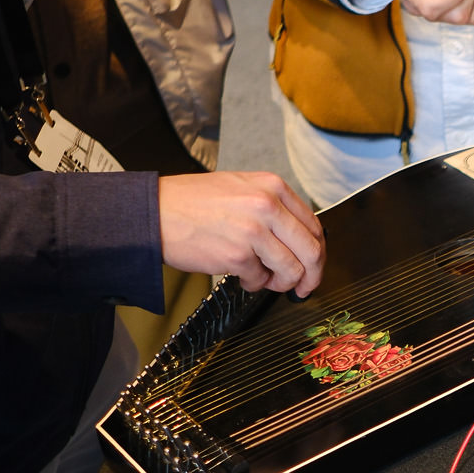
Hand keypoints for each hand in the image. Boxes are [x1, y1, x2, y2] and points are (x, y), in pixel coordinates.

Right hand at [157, 172, 325, 295]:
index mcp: (272, 186)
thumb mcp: (241, 188)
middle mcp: (267, 205)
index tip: (313, 264)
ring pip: (292, 270)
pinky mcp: (238, 255)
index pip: (313, 224)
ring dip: (281, 283)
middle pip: (311, 250)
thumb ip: (272, 207)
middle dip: (312, 275)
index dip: (317, 251)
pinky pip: (261, 279)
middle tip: (304, 286)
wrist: (156, 212)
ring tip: (265, 280)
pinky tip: (241, 276)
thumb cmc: (192, 201)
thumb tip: (298, 238)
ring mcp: (254, 231)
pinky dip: (254, 283)